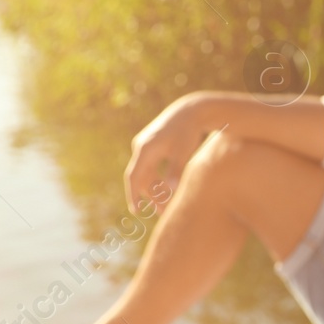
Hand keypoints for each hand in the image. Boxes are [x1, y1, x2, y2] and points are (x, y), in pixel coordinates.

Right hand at [124, 94, 213, 212]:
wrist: (190, 111)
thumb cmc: (188, 132)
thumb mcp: (183, 152)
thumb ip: (175, 171)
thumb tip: (171, 191)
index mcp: (145, 149)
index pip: (134, 177)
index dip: (133, 195)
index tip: (136, 211)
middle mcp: (141, 147)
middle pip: (140, 178)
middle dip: (149, 196)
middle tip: (161, 213)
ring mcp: (145, 145)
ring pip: (146, 173)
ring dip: (154, 189)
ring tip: (166, 205)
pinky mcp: (152, 145)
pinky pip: (150, 167)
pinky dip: (157, 179)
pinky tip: (166, 190)